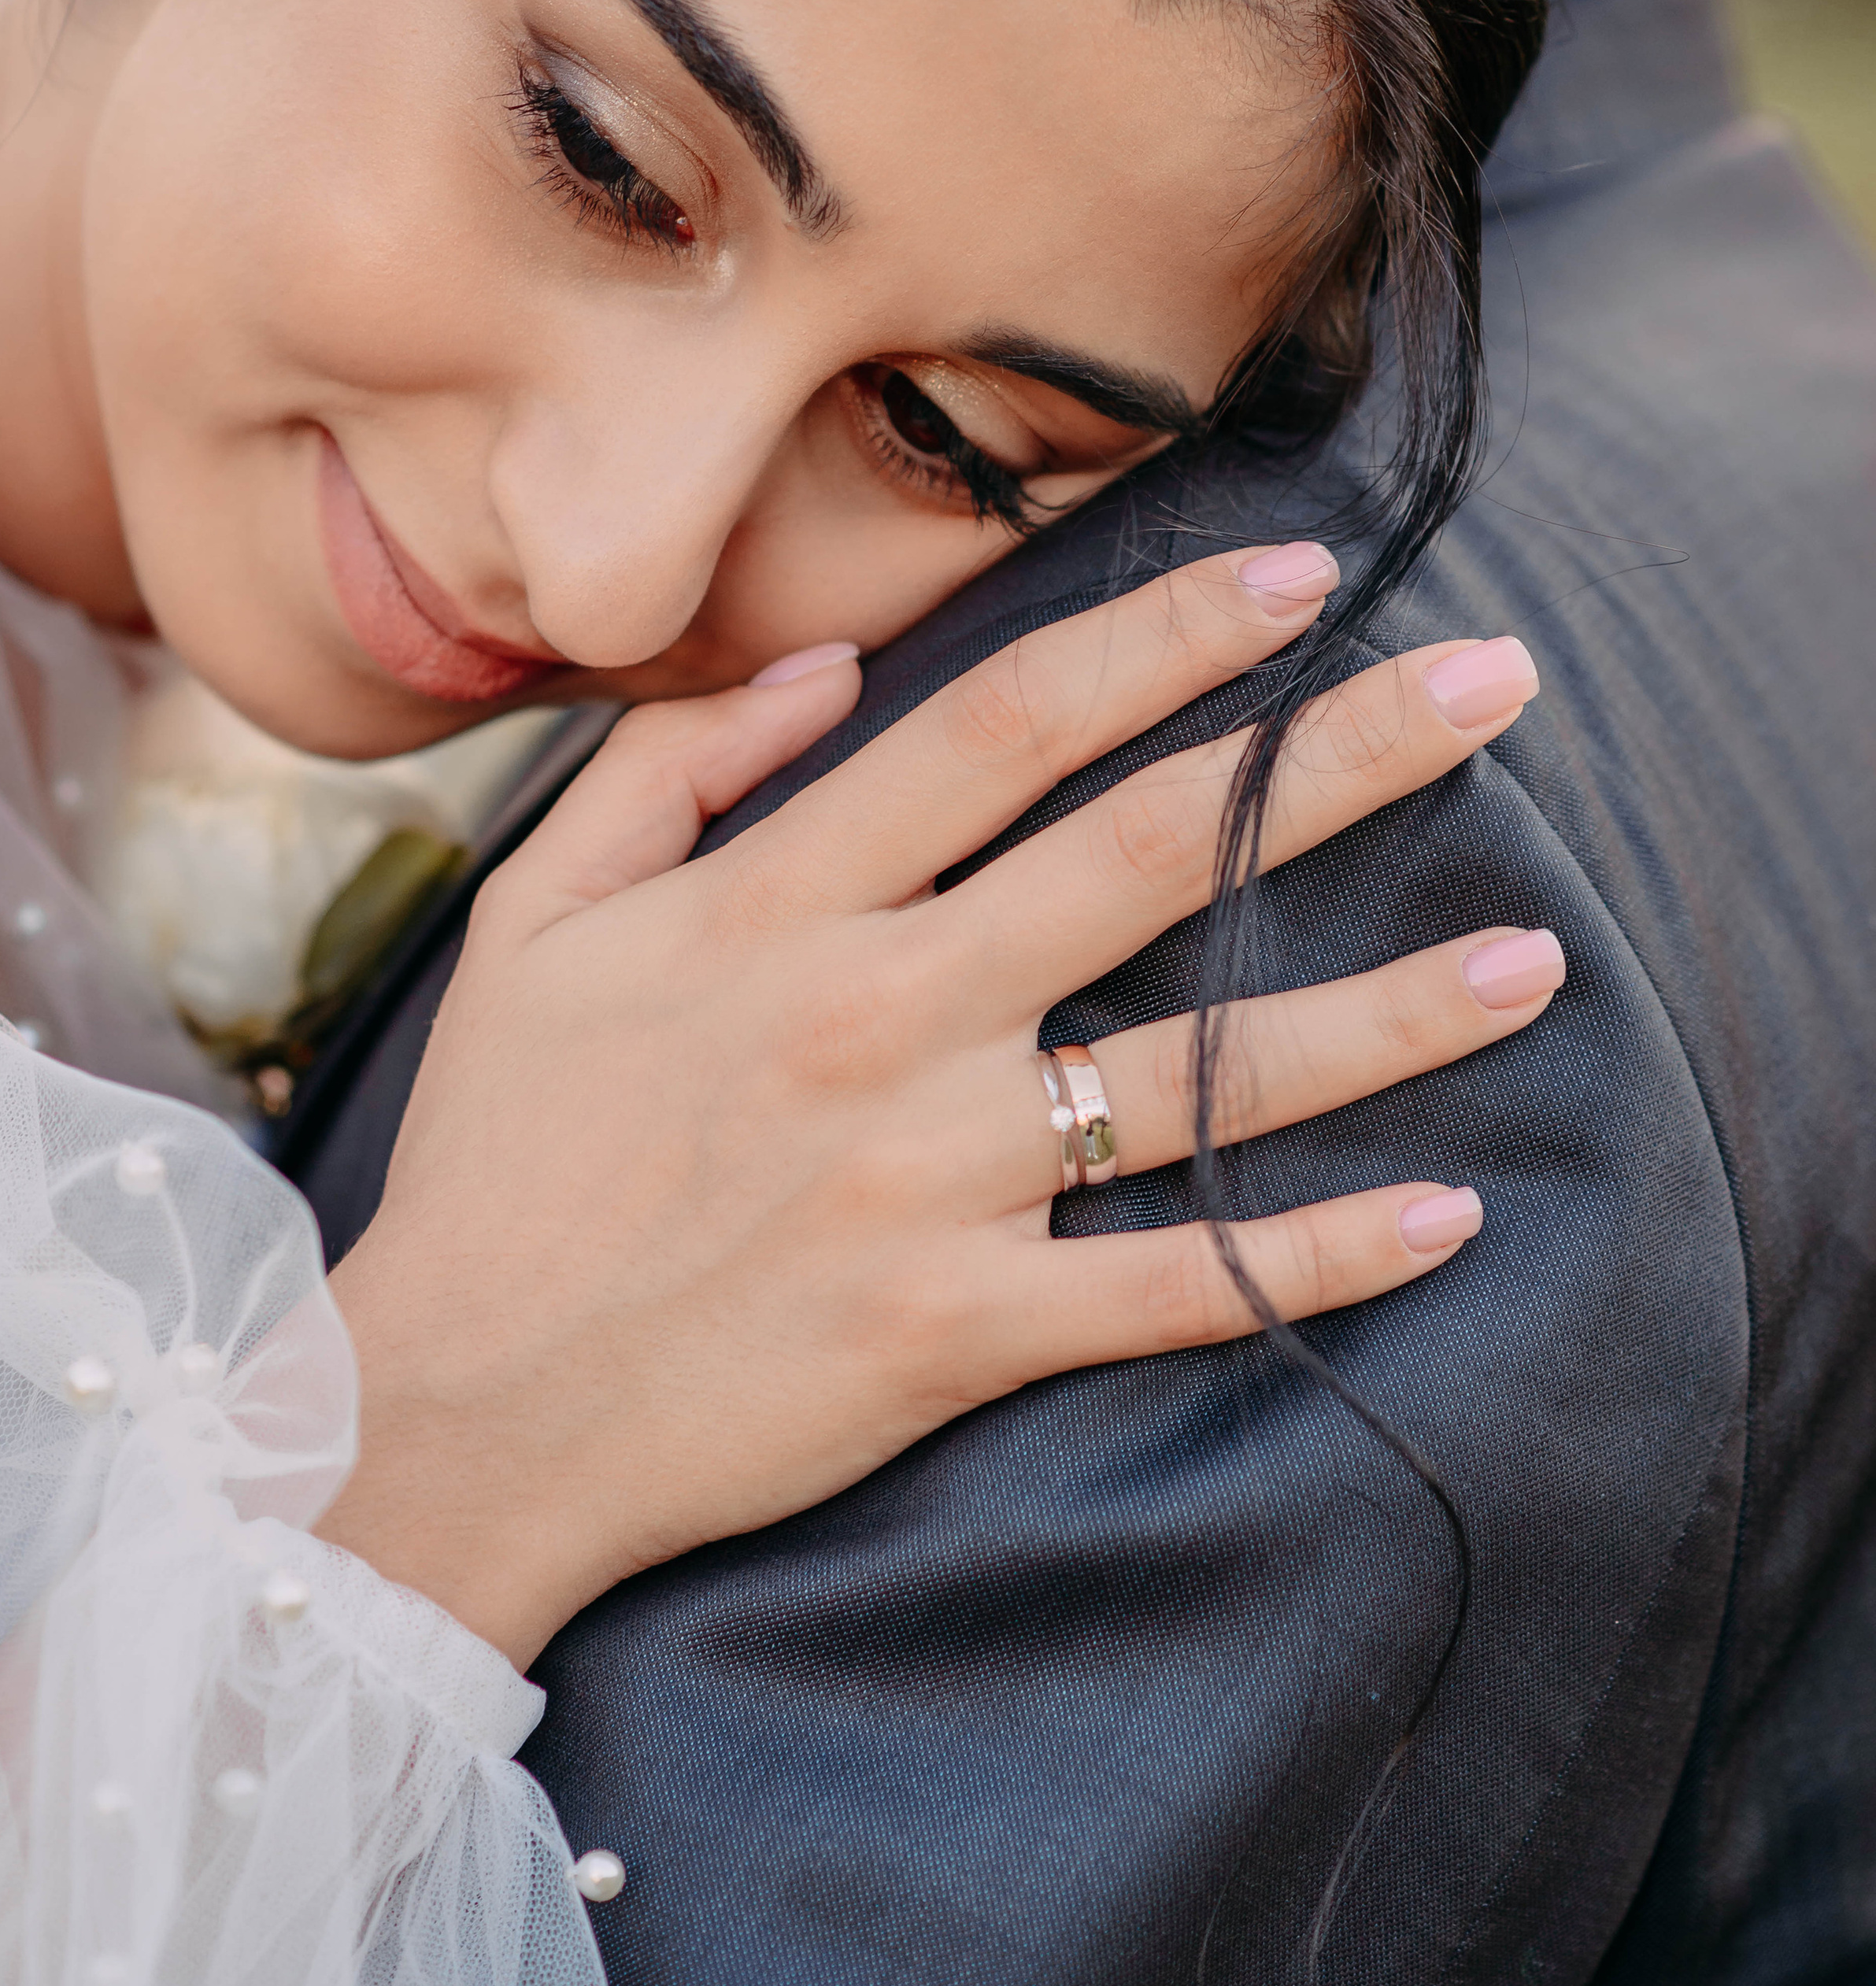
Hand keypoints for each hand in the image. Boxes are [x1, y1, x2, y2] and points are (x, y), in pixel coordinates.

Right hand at [321, 546, 1555, 1665]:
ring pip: (1196, 1073)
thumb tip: (831, 670)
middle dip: (1337, 756)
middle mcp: (880, 1015)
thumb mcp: (538, 922)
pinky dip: (1311, 1256)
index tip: (1295, 575)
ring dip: (1381, 1012)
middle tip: (1497, 682)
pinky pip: (1168, 1286)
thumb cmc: (500, 1156)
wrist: (451, 1410)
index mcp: (782, 903)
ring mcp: (926, 1177)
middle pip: (1148, 851)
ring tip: (1535, 963)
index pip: (1007, 723)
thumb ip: (673, 770)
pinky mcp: (953, 1327)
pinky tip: (1446, 1217)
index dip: (1162, 634)